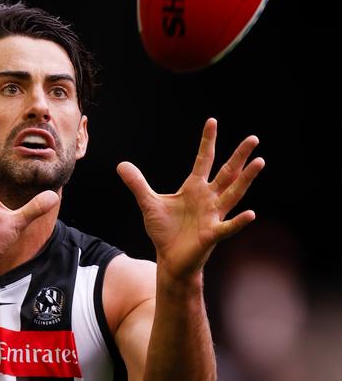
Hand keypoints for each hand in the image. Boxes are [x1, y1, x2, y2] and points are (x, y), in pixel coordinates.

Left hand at [117, 118, 264, 278]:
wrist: (169, 259)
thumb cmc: (164, 231)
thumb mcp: (148, 203)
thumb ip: (138, 184)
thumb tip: (121, 165)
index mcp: (193, 188)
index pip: (203, 160)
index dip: (207, 141)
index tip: (212, 121)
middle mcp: (208, 198)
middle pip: (226, 173)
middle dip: (239, 156)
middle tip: (253, 138)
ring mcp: (212, 216)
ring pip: (233, 194)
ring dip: (245, 179)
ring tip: (260, 162)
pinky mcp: (211, 234)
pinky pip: (227, 226)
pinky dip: (238, 222)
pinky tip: (250, 214)